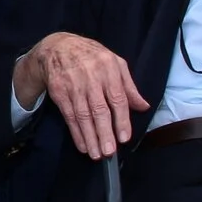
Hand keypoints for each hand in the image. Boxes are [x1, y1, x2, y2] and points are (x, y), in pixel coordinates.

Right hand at [19, 32, 148, 158]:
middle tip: (109, 152)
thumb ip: (129, 86)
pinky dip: (76, 132)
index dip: (121, 119)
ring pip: (83, 115)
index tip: (124, 138)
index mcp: (109, 68)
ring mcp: (73, 84)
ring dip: (90, 137)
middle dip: (104, 132)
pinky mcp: (59, 91)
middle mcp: (91, 76)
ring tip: (97, 154)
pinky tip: (83, 145)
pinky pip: (69, 115)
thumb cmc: (91, 57)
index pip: (117, 98)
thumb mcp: (114, 64)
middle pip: (99, 109)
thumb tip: (143, 106)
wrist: (57, 47)